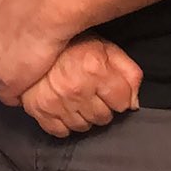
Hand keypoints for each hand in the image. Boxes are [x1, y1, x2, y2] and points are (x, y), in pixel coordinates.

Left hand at [0, 0, 73, 105]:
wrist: (43, 10)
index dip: (1, 47)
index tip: (15, 43)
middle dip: (5, 62)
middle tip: (26, 55)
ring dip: (13, 78)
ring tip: (32, 70)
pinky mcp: (8, 85)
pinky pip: (11, 97)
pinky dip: (20, 92)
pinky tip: (32, 85)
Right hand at [18, 35, 141, 136]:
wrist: (35, 38)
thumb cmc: (74, 44)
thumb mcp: (107, 49)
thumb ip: (129, 73)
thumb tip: (134, 103)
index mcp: (95, 70)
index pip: (122, 103)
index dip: (119, 96)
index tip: (110, 89)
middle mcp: (76, 89)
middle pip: (103, 118)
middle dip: (102, 108)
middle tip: (92, 93)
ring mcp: (55, 101)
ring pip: (82, 127)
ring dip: (83, 116)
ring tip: (77, 99)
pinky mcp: (38, 109)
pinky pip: (59, 131)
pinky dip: (63, 124)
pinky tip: (63, 109)